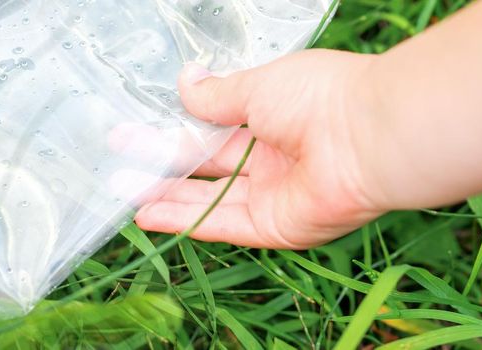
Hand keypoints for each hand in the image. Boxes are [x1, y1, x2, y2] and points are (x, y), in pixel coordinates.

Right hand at [134, 49, 386, 248]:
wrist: (365, 136)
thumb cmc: (318, 97)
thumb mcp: (258, 87)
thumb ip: (218, 95)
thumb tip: (186, 81)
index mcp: (272, 117)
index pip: (213, 127)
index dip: (173, 129)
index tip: (132, 128)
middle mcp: (272, 158)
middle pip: (207, 165)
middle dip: (162, 164)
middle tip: (117, 163)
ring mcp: (274, 194)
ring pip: (211, 198)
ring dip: (167, 196)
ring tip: (124, 193)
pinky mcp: (276, 226)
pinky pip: (224, 225)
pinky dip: (187, 221)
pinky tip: (150, 216)